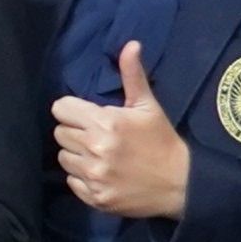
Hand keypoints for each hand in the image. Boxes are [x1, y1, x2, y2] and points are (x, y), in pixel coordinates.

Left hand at [51, 41, 192, 219]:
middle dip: (75, 131)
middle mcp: (95, 149)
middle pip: (60, 133)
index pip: (61, 109)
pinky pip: (71, 181)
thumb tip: (130, 44)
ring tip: (98, 155)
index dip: (72, 110)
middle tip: (95, 136)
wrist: (180, 184)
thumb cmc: (161, 140)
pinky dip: (82, 178)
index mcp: (105, 122)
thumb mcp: (148, 106)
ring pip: (63, 158)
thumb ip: (133, 75)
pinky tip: (101, 173)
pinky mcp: (95, 197)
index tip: (87, 116)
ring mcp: (94, 175)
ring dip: (76, 155)